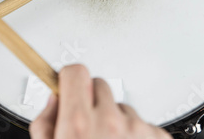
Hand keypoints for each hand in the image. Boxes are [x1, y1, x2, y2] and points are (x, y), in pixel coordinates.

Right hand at [30, 65, 171, 138]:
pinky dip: (136, 135)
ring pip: (121, 106)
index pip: (75, 72)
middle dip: (90, 100)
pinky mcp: (158, 138)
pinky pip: (143, 123)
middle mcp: (109, 121)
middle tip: (87, 125)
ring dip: (115, 120)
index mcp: (78, 123)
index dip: (68, 79)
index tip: (67, 84)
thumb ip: (45, 124)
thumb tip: (54, 101)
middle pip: (98, 85)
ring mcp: (137, 130)